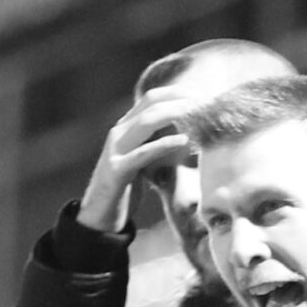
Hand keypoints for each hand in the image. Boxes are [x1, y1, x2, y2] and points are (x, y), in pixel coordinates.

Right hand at [75, 83, 209, 233]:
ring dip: (175, 114)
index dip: (178, 92)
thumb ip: (158, 143)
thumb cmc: (127, 187)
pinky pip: (143, 153)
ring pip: (146, 122)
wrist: (101, 214)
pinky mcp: (117, 170)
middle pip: (151, 103)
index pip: (152, 98)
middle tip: (206, 101)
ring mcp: (116, 149)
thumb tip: (188, 134)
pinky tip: (183, 140)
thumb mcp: (145, 160)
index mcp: (126, 127)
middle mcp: (119, 132)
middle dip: (180, 99)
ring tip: (197, 113)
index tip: (203, 94)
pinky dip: (164, 144)